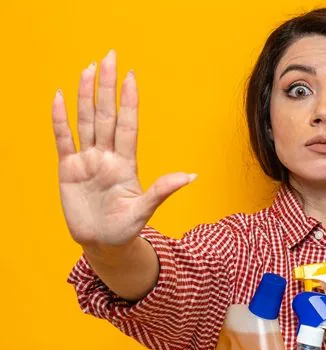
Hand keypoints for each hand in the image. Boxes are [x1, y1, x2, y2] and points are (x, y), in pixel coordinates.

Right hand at [52, 49, 195, 249]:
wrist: (103, 243)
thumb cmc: (126, 228)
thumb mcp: (145, 210)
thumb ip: (162, 190)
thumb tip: (191, 176)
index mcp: (126, 163)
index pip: (128, 125)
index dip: (129, 101)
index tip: (131, 77)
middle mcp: (107, 156)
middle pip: (106, 114)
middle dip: (107, 86)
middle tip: (109, 57)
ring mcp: (87, 160)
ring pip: (86, 121)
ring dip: (85, 95)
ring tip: (87, 69)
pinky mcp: (68, 169)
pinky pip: (64, 139)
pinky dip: (60, 120)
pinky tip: (60, 98)